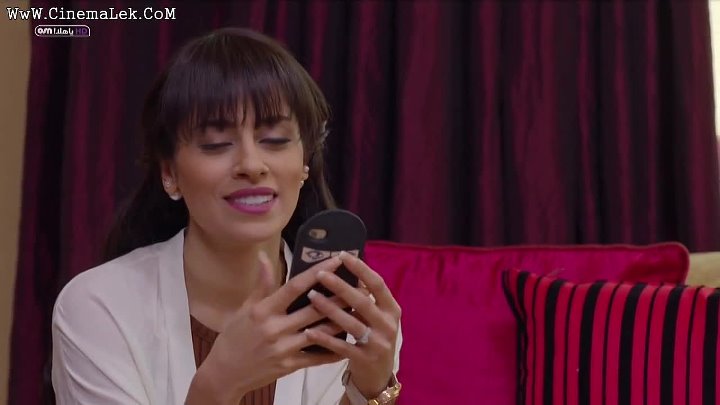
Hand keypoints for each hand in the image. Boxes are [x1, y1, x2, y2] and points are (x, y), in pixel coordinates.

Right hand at [187, 252, 347, 404]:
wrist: (224, 373)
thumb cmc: (234, 337)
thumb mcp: (244, 308)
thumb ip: (261, 284)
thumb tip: (265, 256)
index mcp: (263, 310)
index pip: (295, 286)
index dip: (318, 272)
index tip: (336, 260)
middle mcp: (275, 328)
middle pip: (314, 308)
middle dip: (340, 296)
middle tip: (360, 286)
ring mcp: (284, 348)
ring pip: (321, 332)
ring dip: (343, 320)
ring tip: (361, 310)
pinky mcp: (290, 366)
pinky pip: (318, 357)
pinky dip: (335, 349)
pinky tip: (350, 340)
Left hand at [304, 252, 401, 397]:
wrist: (378, 375)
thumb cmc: (373, 337)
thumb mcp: (376, 316)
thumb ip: (366, 296)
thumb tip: (348, 267)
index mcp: (392, 309)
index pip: (378, 284)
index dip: (361, 269)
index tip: (343, 255)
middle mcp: (388, 325)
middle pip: (363, 302)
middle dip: (341, 286)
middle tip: (321, 274)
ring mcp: (378, 343)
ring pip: (351, 323)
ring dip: (330, 309)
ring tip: (311, 296)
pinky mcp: (364, 360)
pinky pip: (342, 347)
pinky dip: (325, 338)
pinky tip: (309, 330)